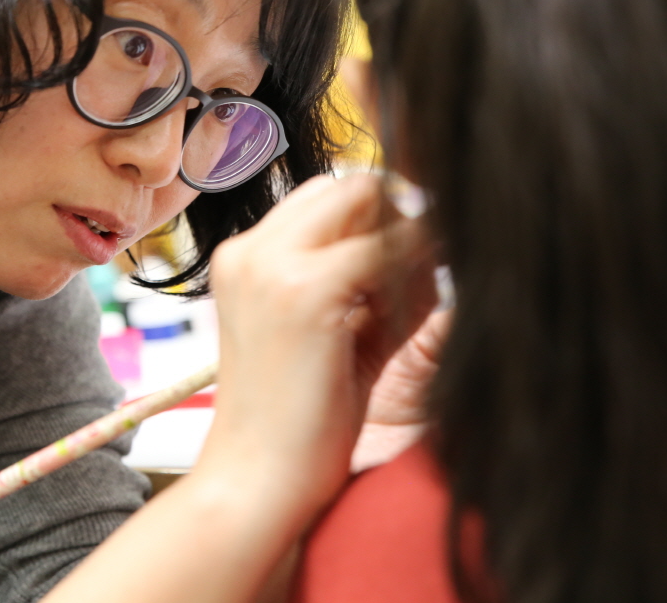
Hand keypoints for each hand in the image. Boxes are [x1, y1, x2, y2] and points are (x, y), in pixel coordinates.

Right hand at [198, 173, 438, 527]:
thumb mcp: (324, 329)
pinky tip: (408, 314)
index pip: (326, 195)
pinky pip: (387, 249)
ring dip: (405, 243)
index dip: (378, 217)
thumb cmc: (295, 419)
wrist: (257, 481)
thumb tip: (424, 229)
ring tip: (404, 307)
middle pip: (350, 186)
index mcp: (242, 256)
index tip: (413, 253)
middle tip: (419, 273)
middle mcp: (249, 249)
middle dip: (396, 219)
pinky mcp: (306, 291)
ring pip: (371, 204)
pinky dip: (413, 270)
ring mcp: (272, 265)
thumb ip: (362, 276)